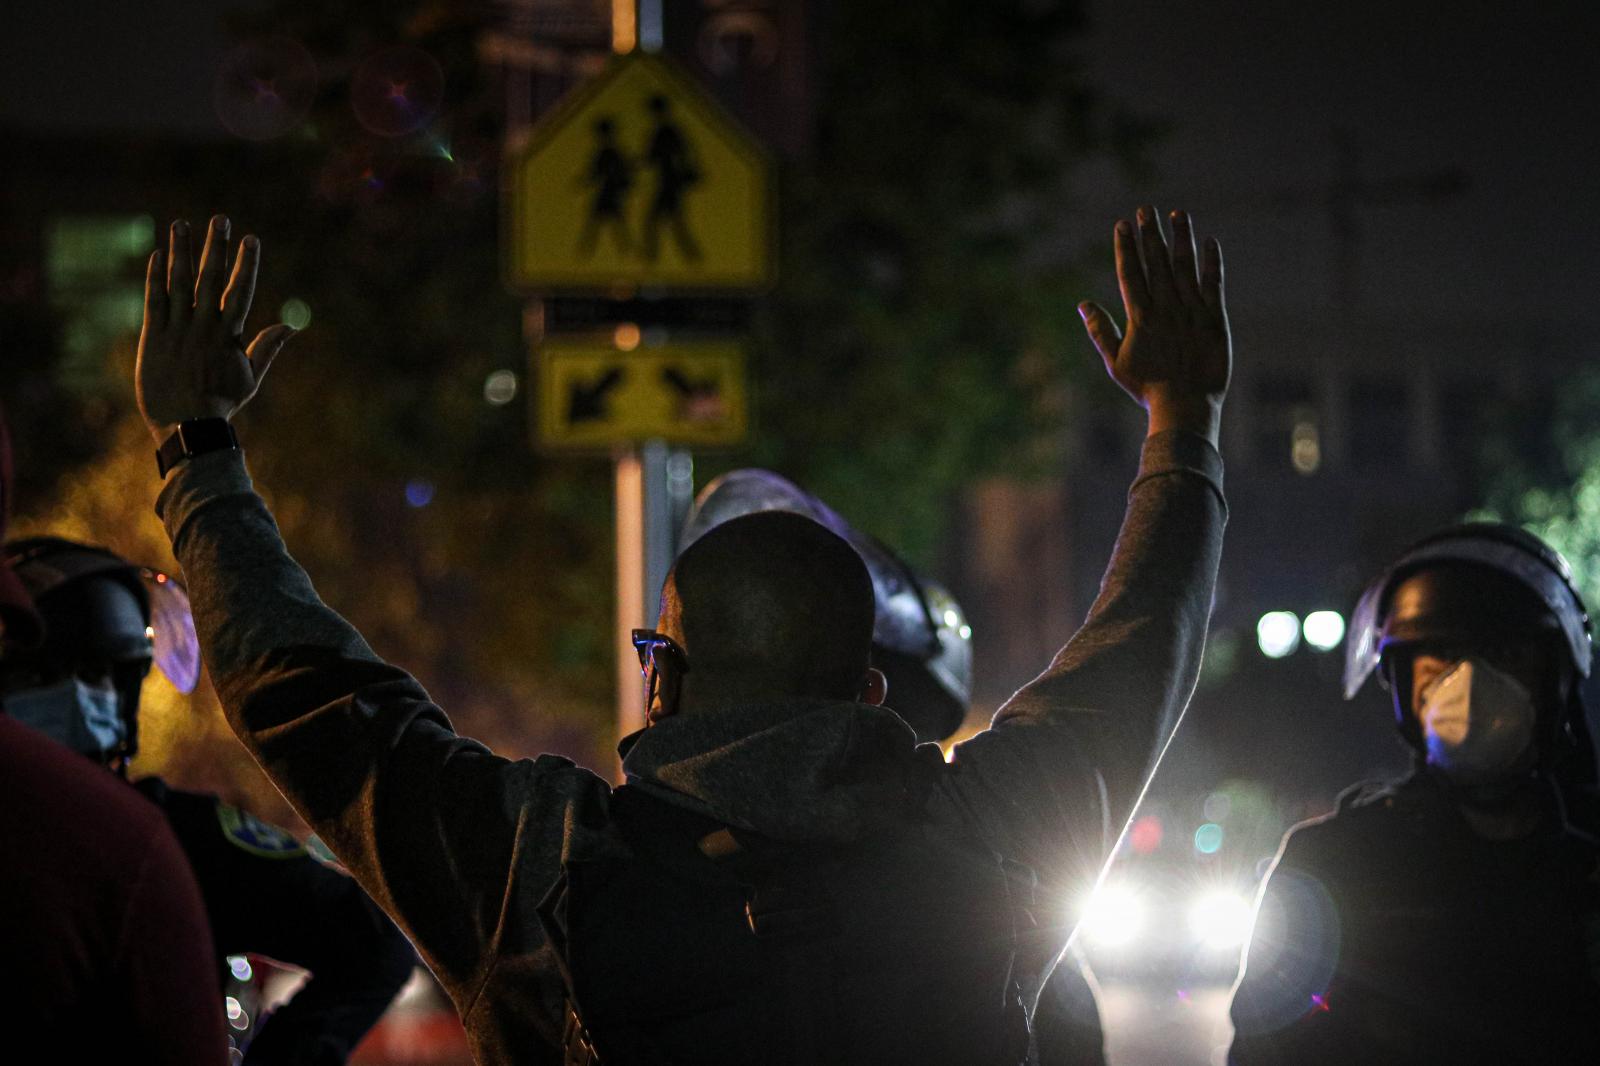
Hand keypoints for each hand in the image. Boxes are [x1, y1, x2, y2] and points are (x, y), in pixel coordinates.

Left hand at [137, 215, 295, 443]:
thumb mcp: (251, 378)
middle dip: (216, 247)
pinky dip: (155, 277)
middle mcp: (204, 327)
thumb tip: (292, 326)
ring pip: (180, 283)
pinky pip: (154, 300)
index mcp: (230, 336)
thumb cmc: (221, 404)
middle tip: (219, 218)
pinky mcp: (154, 337)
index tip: (251, 239)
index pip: (241, 291)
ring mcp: (178, 330)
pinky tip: (157, 255)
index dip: (246, 264)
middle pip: (211, 279)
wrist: (187, 427)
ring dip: (181, 252)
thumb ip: (267, 348)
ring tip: (180, 224)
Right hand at [1078, 207, 1230, 444]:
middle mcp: (1165, 308)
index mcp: (1140, 317)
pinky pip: (1213, 284)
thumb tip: (1083, 304)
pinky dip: (1211, 262)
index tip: (1123, 224)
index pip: (1131, 273)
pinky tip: (1209, 242)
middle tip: (1146, 209)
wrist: (1185, 406)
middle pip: (1156, 262)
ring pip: (1184, 267)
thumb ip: (1101, 331)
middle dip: (1150, 234)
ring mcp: (1191, 311)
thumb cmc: (1147, 388)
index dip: (1126, 247)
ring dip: (1180, 238)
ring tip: (1177, 213)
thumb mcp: (1116, 362)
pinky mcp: (1214, 319)